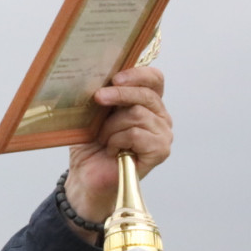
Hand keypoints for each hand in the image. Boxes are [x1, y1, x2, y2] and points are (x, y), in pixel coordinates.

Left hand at [63, 66, 172, 229]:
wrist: (87, 175)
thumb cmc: (92, 145)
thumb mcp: (95, 114)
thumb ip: (105, 95)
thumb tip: (98, 76)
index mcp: (147, 103)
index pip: (154, 79)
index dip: (138, 74)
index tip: (114, 77)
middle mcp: (160, 116)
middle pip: (146, 94)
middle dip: (119, 94)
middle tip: (98, 98)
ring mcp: (163, 134)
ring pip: (138, 114)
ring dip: (112, 127)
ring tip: (104, 140)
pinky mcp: (160, 150)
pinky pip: (136, 133)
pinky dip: (117, 140)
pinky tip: (112, 151)